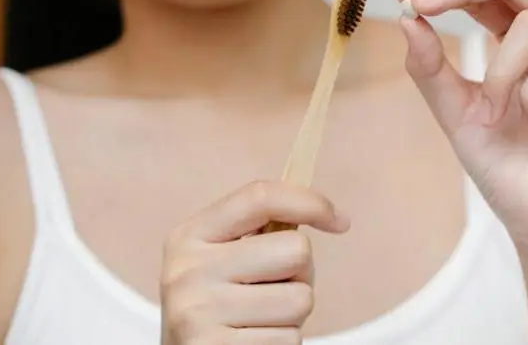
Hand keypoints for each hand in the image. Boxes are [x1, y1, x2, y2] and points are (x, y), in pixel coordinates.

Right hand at [159, 180, 349, 344]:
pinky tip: (255, 341)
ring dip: (293, 315)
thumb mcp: (221, 260)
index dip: (310, 202)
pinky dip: (283, 343)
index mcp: (189, 236)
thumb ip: (260, 233)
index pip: (260, 197)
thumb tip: (328, 213)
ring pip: (301, 299)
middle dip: (301, 274)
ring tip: (262, 320)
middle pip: (296, 250)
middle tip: (276, 290)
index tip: (340, 220)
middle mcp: (188, 270)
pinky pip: (289, 339)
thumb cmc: (217, 308)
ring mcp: (198, 312)